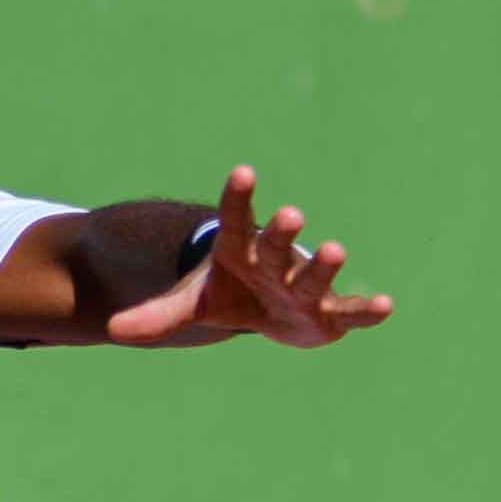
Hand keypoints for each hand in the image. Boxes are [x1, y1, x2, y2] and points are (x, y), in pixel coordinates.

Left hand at [100, 160, 387, 349]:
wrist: (265, 310)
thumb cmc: (231, 294)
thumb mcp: (192, 305)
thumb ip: (157, 316)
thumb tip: (114, 329)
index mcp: (240, 251)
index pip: (235, 220)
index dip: (237, 198)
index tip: (242, 172)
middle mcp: (274, 262)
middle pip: (276, 244)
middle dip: (282, 233)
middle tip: (288, 215)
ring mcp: (303, 285)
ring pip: (312, 274)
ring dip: (324, 264)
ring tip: (335, 249)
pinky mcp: (328, 313)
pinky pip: (350, 310)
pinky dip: (367, 310)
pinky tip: (386, 305)